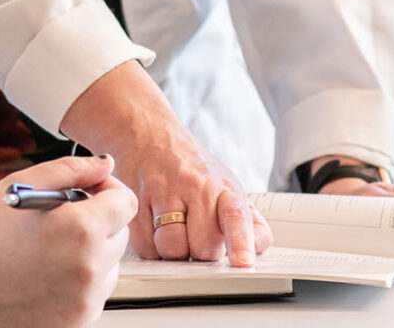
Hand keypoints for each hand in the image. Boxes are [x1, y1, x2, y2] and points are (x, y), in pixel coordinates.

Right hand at [0, 153, 135, 327]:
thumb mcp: (23, 184)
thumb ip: (71, 169)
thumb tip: (103, 165)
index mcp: (81, 229)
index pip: (126, 202)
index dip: (108, 189)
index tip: (89, 190)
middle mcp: (90, 269)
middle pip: (121, 234)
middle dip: (99, 219)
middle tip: (61, 214)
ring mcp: (84, 302)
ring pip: (110, 267)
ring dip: (92, 251)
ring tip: (49, 245)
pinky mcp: (74, 324)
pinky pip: (93, 294)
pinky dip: (79, 280)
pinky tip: (45, 270)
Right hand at [59, 62, 270, 266]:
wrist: (147, 132)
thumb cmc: (190, 166)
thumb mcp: (225, 185)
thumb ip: (247, 219)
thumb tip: (259, 245)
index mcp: (221, 186)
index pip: (235, 216)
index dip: (241, 241)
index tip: (243, 263)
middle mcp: (193, 186)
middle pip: (202, 247)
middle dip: (200, 251)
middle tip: (196, 233)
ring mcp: (162, 191)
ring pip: (171, 248)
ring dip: (172, 250)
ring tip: (173, 228)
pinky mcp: (134, 200)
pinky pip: (145, 246)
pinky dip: (150, 245)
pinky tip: (153, 224)